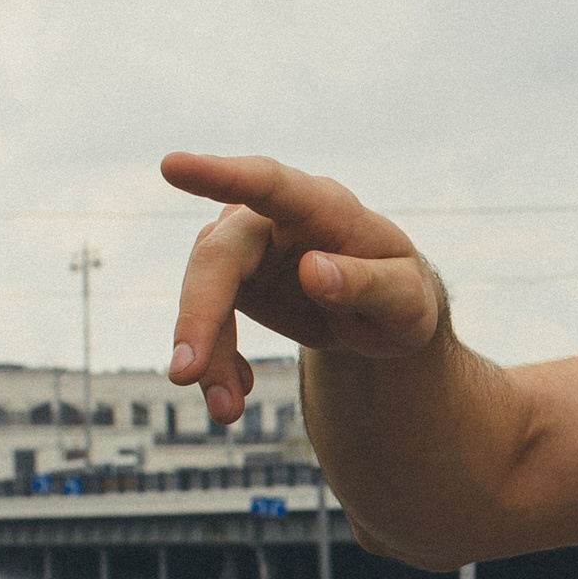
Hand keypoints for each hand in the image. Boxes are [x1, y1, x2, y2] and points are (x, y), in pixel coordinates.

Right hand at [163, 151, 448, 427]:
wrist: (385, 317)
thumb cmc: (403, 298)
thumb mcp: (405, 302)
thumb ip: (367, 284)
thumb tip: (311, 270)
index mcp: (323, 207)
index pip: (269, 183)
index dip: (220, 175)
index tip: (172, 167)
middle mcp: (276, 218)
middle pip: (220, 255)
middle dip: (199, 315)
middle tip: (185, 375)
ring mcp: (249, 246)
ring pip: (205, 291)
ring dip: (208, 353)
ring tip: (226, 411)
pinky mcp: (234, 279)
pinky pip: (209, 319)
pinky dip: (217, 361)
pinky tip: (237, 393)